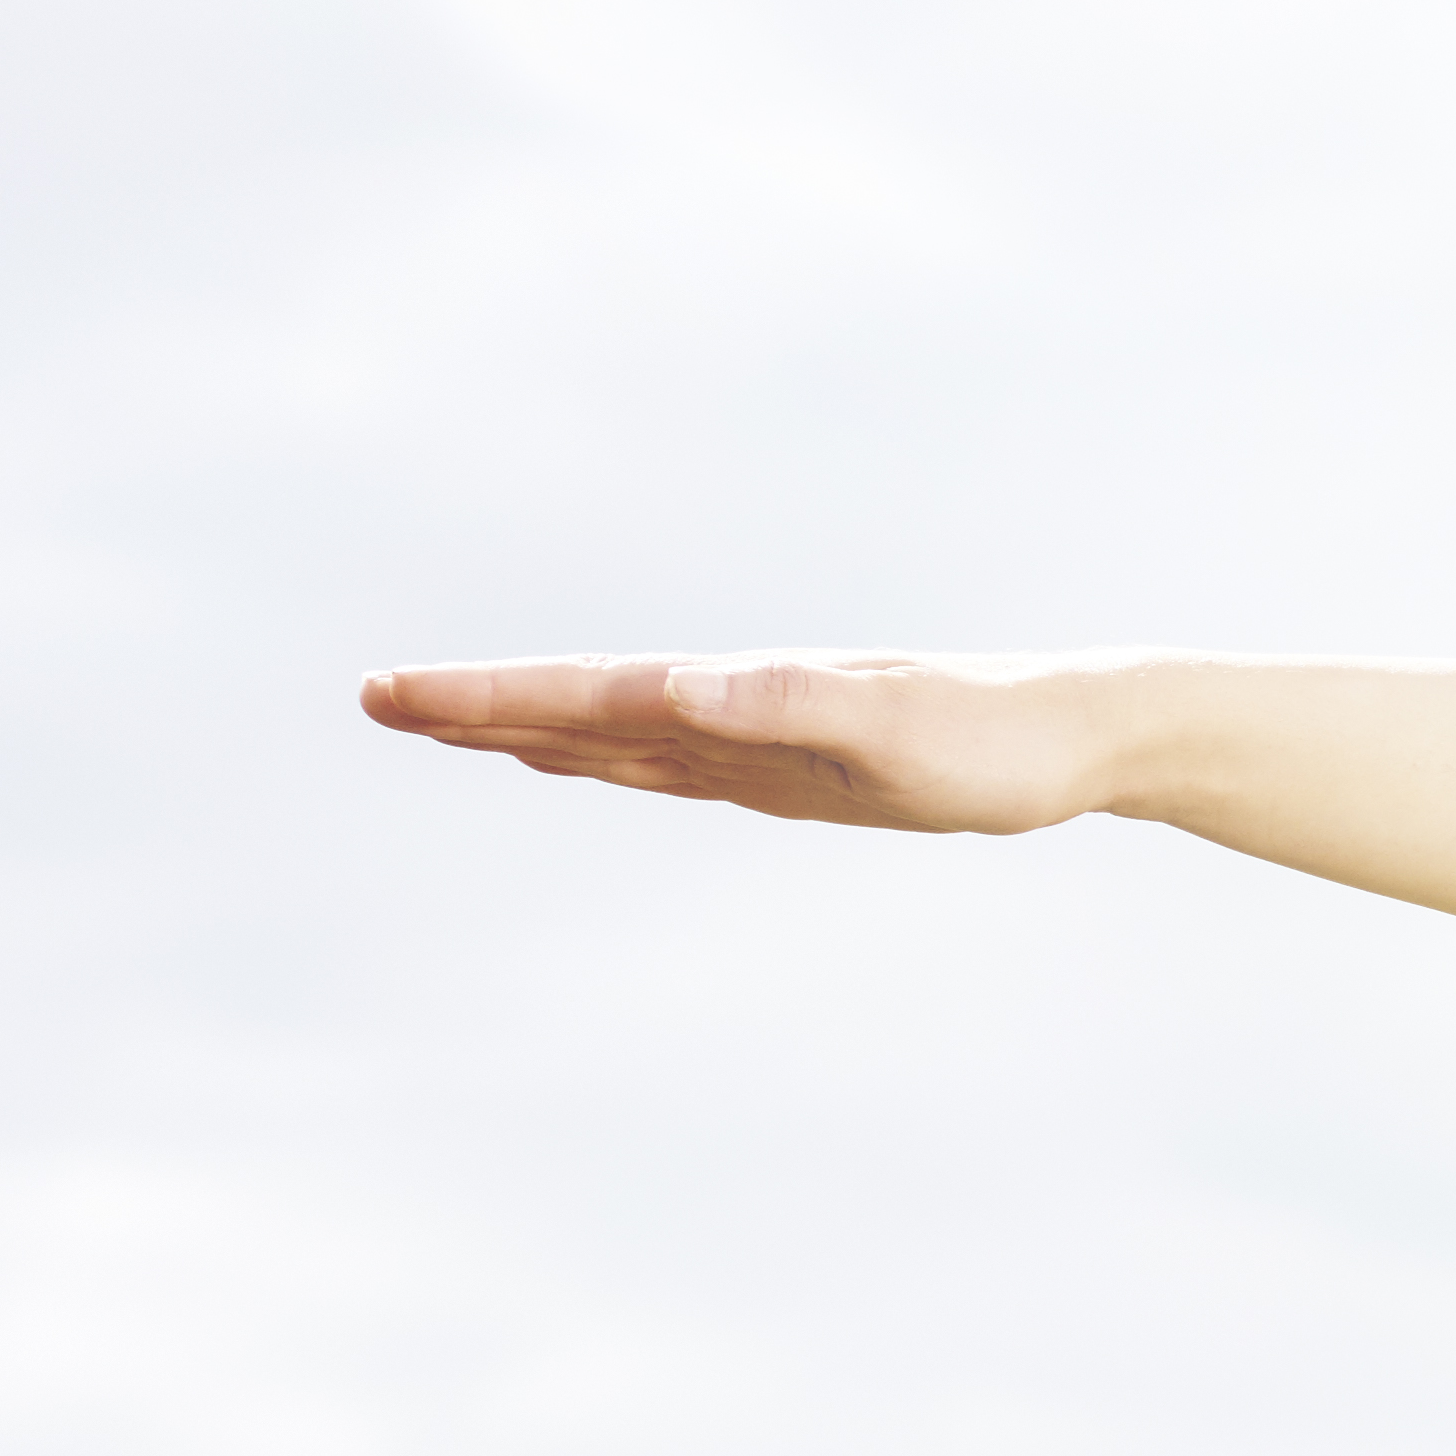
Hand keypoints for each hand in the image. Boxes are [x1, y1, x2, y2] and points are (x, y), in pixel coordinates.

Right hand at [356, 652, 1112, 833]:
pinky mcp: (793, 773)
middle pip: (581, 708)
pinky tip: (577, 757)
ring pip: (617, 735)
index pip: (589, 694)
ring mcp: (759, 741)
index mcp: (742, 694)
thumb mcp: (897, 726)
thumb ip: (791, 702)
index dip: (488, 697)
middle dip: (476, 708)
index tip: (392, 693)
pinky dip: (608, 759)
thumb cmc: (1001, 737)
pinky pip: (674, 765)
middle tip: (373, 700)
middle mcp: (736, 709)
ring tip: (442, 725)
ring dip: (529, 731)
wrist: (1082, 735)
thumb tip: (679, 683)